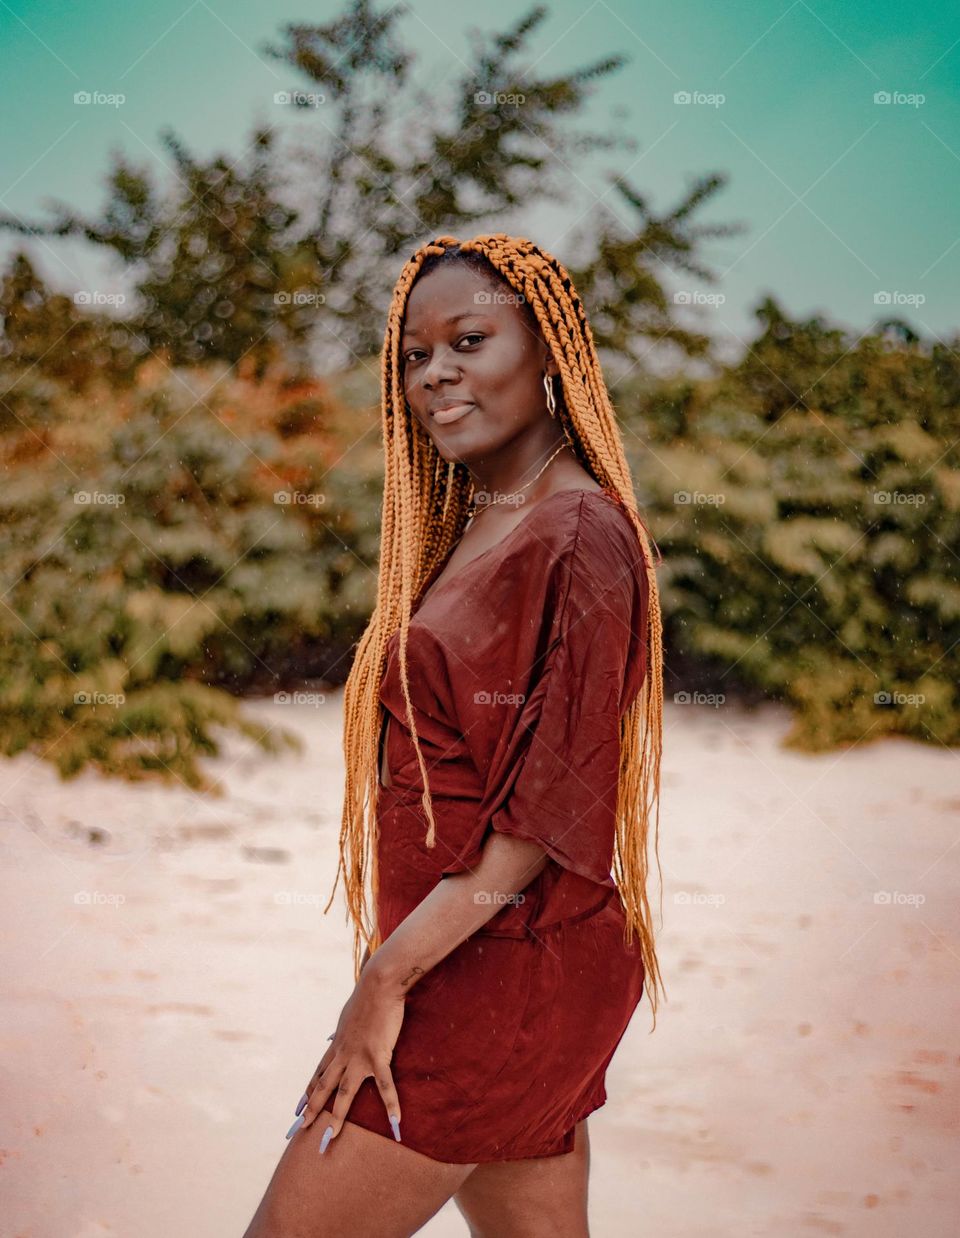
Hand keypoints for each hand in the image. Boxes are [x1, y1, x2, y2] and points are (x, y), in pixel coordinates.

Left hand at [297, 969, 405, 1150]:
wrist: (378, 984)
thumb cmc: (367, 996)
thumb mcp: (349, 1015)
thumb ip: (346, 1028)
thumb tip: (342, 1030)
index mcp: (337, 1044)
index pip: (319, 1073)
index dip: (308, 1092)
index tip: (298, 1108)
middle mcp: (343, 1054)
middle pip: (324, 1086)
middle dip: (311, 1109)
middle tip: (299, 1129)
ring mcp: (359, 1056)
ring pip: (343, 1093)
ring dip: (335, 1117)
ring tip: (328, 1138)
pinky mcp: (378, 1055)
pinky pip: (384, 1085)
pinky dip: (391, 1105)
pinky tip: (396, 1123)